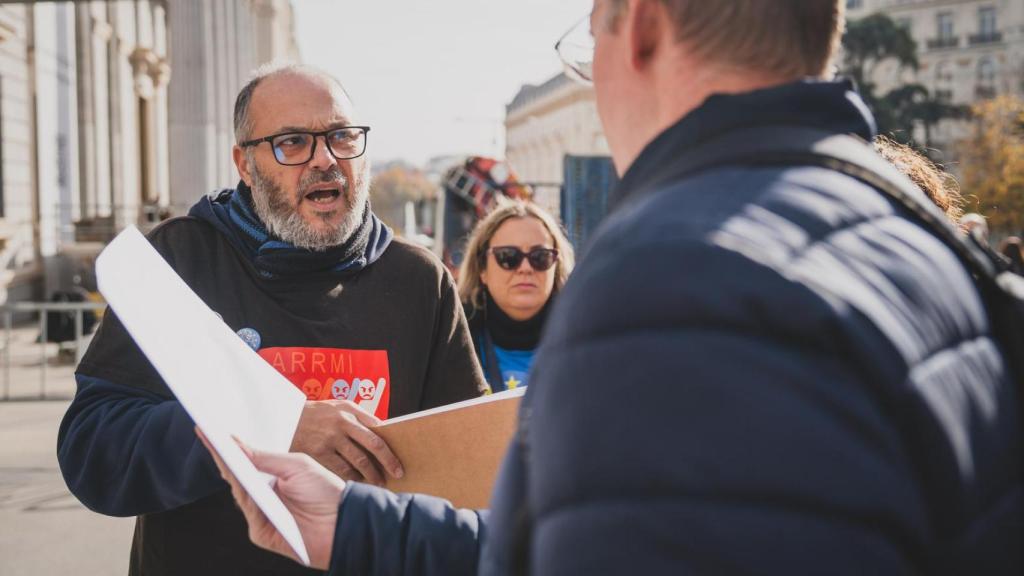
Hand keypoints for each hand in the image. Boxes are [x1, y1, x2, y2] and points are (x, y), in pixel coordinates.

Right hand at [197, 428, 342, 569]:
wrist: (343, 520)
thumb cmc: (325, 491)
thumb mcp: (297, 465)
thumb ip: (266, 458)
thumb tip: (236, 445)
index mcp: (271, 480)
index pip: (244, 461)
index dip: (227, 446)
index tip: (211, 427)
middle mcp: (262, 498)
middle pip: (236, 475)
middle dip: (220, 453)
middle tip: (205, 430)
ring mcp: (260, 516)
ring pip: (238, 490)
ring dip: (226, 467)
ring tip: (216, 444)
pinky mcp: (261, 532)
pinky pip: (248, 508)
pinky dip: (241, 490)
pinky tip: (234, 471)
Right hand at [290, 400, 402, 484]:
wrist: (284, 418)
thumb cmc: (317, 414)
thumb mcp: (337, 406)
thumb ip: (359, 417)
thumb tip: (381, 431)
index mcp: (348, 411)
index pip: (376, 432)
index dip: (388, 450)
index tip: (398, 462)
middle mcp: (340, 424)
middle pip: (371, 447)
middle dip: (387, 463)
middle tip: (397, 474)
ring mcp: (329, 440)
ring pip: (358, 462)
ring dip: (371, 475)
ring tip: (379, 482)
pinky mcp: (318, 454)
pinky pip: (340, 470)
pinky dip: (352, 478)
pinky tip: (359, 482)